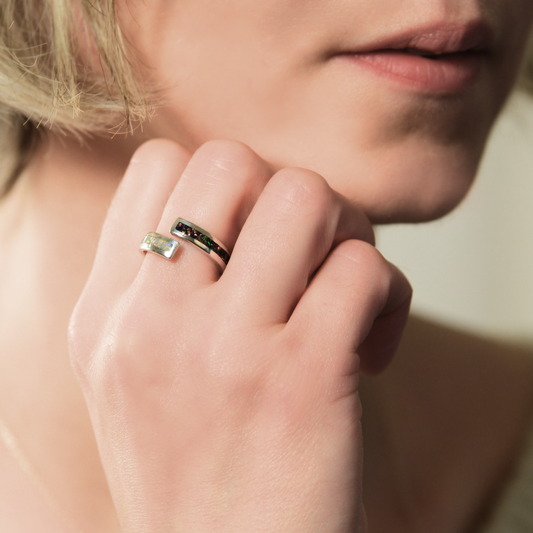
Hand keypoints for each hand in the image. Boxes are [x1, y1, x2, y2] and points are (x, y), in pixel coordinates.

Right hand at [69, 139, 410, 532]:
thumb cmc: (194, 470)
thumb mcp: (132, 376)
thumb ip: (161, 287)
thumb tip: (231, 207)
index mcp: (106, 315)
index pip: (157, 166)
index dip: (219, 182)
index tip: (248, 233)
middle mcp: (154, 320)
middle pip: (231, 160)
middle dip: (283, 190)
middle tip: (305, 249)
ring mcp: (227, 347)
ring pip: (306, 194)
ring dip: (344, 229)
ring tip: (341, 287)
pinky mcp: (304, 377)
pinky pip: (365, 268)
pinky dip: (388, 294)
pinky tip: (372, 345)